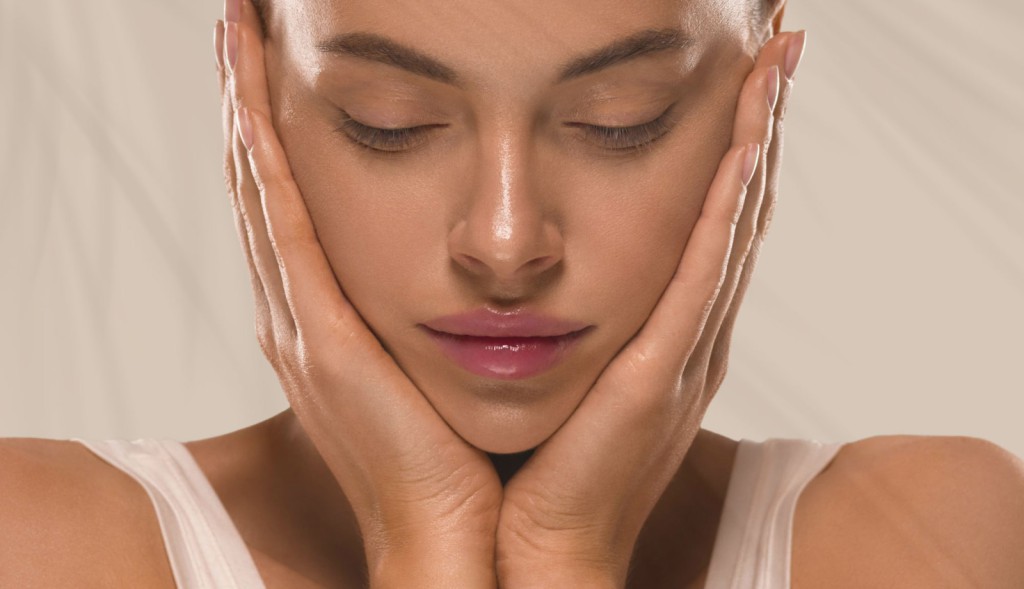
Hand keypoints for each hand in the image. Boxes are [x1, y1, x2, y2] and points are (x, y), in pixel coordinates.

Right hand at [214, 2, 501, 585]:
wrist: (449, 538)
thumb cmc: (449, 459)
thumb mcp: (424, 369)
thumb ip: (413, 318)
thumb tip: (437, 274)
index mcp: (324, 324)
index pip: (287, 211)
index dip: (269, 141)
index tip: (265, 75)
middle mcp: (298, 319)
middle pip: (261, 191)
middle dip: (244, 109)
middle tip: (236, 32)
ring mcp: (300, 329)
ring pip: (262, 197)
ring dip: (244, 116)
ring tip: (234, 42)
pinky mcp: (322, 342)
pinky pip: (286, 233)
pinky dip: (266, 166)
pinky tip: (256, 105)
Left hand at [494, 31, 806, 586]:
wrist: (535, 549)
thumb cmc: (541, 465)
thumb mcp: (567, 374)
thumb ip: (577, 321)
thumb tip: (543, 271)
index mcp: (666, 334)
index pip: (711, 225)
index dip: (736, 154)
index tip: (744, 86)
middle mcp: (689, 336)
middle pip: (739, 212)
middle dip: (762, 129)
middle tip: (778, 49)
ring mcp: (683, 354)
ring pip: (733, 228)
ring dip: (758, 145)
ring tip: (776, 69)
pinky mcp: (659, 374)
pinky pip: (701, 276)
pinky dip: (729, 209)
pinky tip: (745, 150)